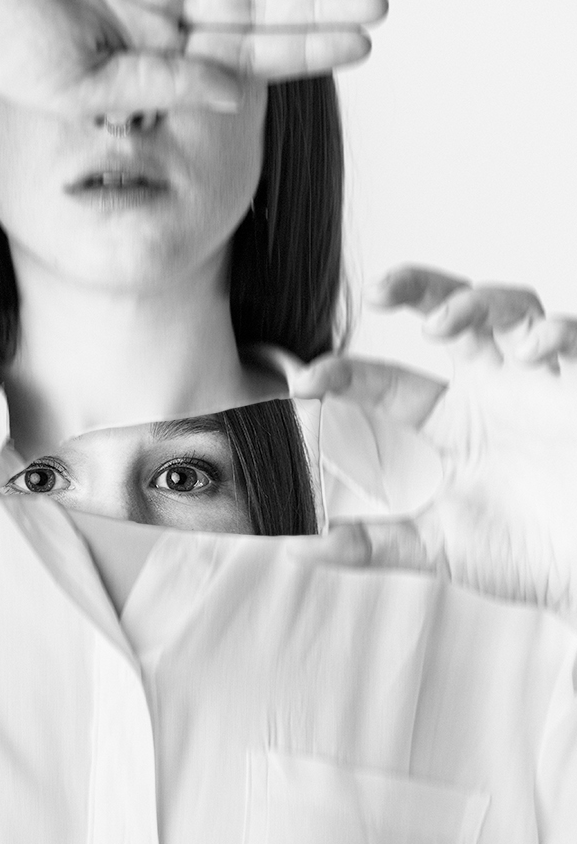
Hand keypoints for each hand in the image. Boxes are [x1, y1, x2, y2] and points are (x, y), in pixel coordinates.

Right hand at [0, 0, 386, 114]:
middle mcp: (153, 1)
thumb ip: (162, 83)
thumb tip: (236, 96)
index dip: (301, 50)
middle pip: (253, 3)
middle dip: (314, 4)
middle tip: (380, 4)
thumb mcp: (84, 84)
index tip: (359, 50)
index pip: (243, 53)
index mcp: (149, 51)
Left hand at [287, 266, 576, 622]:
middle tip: (378, 293)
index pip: (382, 380)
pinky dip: (554, 333)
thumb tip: (294, 545)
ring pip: (508, 308)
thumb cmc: (522, 553)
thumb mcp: (436, 547)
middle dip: (412, 290)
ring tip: (443, 323)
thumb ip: (367, 543)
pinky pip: (571, 340)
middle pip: (446, 314)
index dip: (343, 373)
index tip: (305, 383)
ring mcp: (535, 384)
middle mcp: (485, 391)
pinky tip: (532, 350)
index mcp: (441, 421)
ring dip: (475, 301)